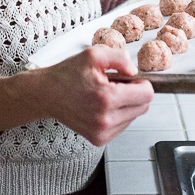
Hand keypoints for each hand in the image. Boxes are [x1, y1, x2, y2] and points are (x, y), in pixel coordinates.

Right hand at [35, 45, 154, 145]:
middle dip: (135, 94)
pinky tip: (102, 107)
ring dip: (126, 105)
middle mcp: (106, 119)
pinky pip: (122, 126)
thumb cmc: (68, 74)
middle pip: (143, 107)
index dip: (143, 83)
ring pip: (134, 117)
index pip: (147, 95)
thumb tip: (134, 71)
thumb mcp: (93, 55)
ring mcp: (102, 132)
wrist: (47, 93)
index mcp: (107, 97)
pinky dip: (117, 115)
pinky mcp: (99, 139)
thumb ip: (119, 58)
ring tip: (106, 95)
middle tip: (117, 85)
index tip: (132, 79)